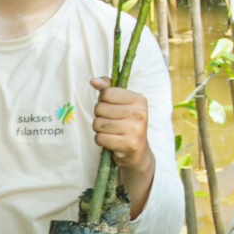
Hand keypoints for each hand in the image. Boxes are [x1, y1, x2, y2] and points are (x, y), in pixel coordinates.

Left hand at [92, 78, 155, 210]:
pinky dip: (101, 140)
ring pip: (98, 123)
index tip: (113, 108)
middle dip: (100, 116)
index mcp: (139, 100)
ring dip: (100, 129)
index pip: (107, 93)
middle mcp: (139, 113)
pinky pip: (99, 138)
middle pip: (100, 108)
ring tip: (112, 132)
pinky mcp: (127, 144)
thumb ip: (108, 89)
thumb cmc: (126, 124)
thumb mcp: (121, 104)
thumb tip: (94, 81)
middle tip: (112, 122)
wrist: (138, 152)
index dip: (103, 101)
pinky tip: (111, 141)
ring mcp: (135, 129)